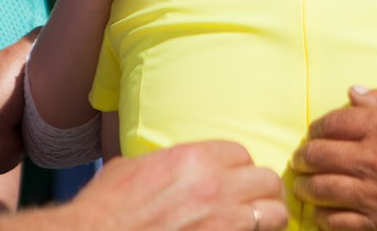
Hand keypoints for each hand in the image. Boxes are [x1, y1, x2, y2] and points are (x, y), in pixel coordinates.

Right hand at [69, 141, 286, 230]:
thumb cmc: (104, 209)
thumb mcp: (130, 170)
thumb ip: (161, 166)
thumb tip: (164, 170)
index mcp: (193, 159)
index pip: (240, 153)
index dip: (239, 167)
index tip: (237, 178)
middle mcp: (215, 186)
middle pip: (265, 179)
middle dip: (263, 190)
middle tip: (257, 201)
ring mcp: (222, 220)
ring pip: (273, 212)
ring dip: (270, 217)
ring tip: (264, 223)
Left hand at [292, 86, 376, 230]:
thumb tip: (354, 93)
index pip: (333, 123)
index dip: (317, 127)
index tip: (314, 132)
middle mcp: (375, 159)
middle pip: (319, 155)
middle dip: (304, 156)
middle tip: (301, 159)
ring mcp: (375, 195)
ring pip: (322, 190)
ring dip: (307, 186)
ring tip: (304, 185)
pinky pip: (338, 222)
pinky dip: (324, 216)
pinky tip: (324, 212)